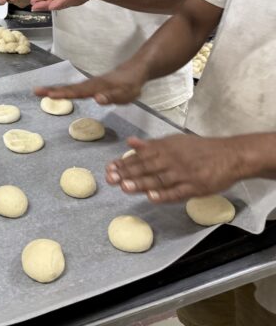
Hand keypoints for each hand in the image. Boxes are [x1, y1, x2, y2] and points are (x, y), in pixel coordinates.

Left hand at [31, 0, 107, 10]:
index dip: (63, 1)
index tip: (53, 5)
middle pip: (61, 3)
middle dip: (48, 5)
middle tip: (35, 7)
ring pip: (56, 3)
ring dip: (44, 4)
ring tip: (32, 5)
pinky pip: (55, 0)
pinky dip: (45, 1)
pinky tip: (36, 1)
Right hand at [33, 62, 147, 104]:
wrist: (135, 71)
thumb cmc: (130, 85)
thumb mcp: (126, 94)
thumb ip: (112, 96)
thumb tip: (97, 99)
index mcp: (96, 87)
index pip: (77, 91)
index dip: (64, 94)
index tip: (50, 95)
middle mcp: (90, 84)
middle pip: (68, 88)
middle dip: (52, 89)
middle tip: (36, 91)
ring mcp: (89, 84)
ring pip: (69, 87)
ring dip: (55, 89)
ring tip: (40, 91)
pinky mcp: (90, 86)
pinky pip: (74, 88)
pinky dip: (63, 89)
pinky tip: (56, 92)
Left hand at [105, 135, 244, 202]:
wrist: (230, 155)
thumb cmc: (199, 149)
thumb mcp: (174, 141)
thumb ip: (151, 145)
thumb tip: (130, 142)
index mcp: (166, 148)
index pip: (141, 156)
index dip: (124, 163)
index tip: (109, 168)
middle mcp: (172, 159)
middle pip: (146, 167)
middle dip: (127, 173)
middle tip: (110, 179)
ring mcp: (183, 174)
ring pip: (159, 180)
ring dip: (141, 184)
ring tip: (124, 187)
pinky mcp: (195, 187)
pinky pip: (177, 192)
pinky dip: (165, 195)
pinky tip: (151, 198)